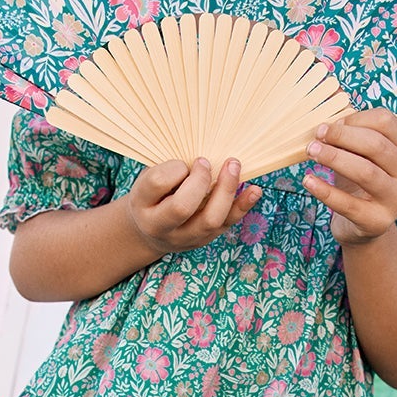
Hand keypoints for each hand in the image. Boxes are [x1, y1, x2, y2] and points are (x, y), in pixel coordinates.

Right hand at [124, 157, 261, 255]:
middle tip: (205, 162)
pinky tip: (254, 190)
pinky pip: (228, 223)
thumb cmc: (152, 196)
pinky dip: (243, 205)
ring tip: (233, 165)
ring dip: (225, 189)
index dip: (174, 168)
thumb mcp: (148, 180)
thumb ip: (167, 169)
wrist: (150, 233)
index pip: (157, 183)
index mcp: (142, 205)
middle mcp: (161, 226)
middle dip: (200, 179)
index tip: (182, 162)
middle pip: (182, 206)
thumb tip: (203, 157)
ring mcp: (185, 237)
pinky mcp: (206, 239)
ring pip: (210, 219)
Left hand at [302, 109, 396, 245]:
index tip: (330, 123)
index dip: (355, 118)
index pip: (386, 122)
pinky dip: (325, 191)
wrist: (363, 225)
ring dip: (334, 158)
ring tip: (311, 152)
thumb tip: (333, 90)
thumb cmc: (358, 180)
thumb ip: (350, 126)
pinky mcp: (377, 221)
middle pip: (376, 145)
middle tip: (316, 135)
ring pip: (366, 172)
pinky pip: (349, 204)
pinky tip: (308, 180)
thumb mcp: (358, 153)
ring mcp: (395, 199)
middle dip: (342, 136)